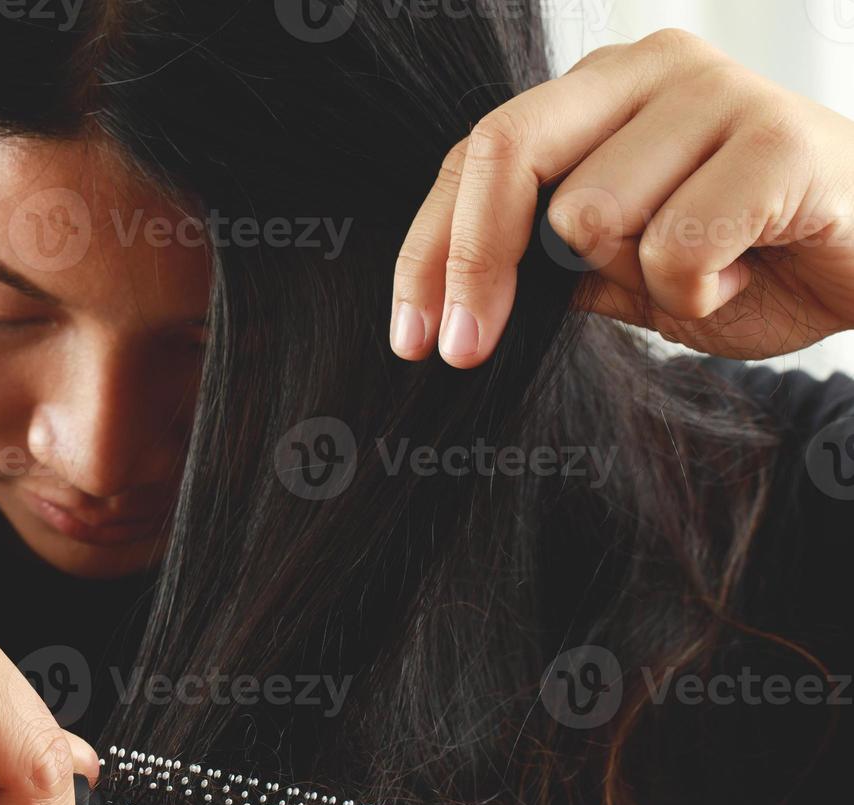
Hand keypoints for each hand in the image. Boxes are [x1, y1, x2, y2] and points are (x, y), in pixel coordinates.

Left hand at [389, 28, 853, 365]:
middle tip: (466, 349)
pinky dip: (701, 289)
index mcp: (599, 91)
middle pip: (506, 153)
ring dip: (635, 281)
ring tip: (705, 267)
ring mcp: (716, 92)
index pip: (477, 156)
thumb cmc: (752, 257)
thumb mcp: (622, 273)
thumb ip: (546, 266)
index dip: (429, 252)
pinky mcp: (778, 138)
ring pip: (591, 215)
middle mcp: (649, 70)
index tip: (411, 338)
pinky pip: (677, 246)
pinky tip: (748, 265)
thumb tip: (448, 302)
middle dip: (473, 265)